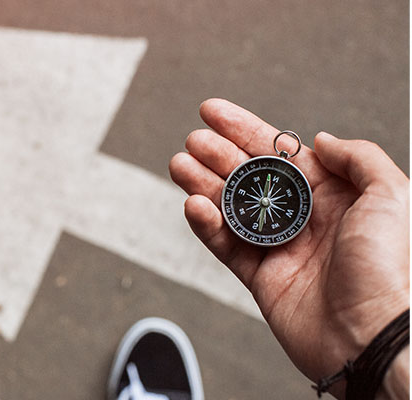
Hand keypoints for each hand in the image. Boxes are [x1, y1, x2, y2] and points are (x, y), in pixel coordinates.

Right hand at [169, 99, 408, 397]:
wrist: (372, 336)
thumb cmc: (390, 270)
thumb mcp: (391, 196)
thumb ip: (358, 157)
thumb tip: (320, 139)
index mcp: (333, 194)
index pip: (278, 151)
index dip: (243, 128)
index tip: (213, 112)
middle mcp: (303, 217)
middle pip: (248, 176)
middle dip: (217, 154)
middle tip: (193, 140)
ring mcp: (279, 247)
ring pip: (230, 207)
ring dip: (202, 184)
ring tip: (179, 165)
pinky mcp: (260, 278)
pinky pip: (225, 245)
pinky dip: (206, 224)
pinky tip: (193, 205)